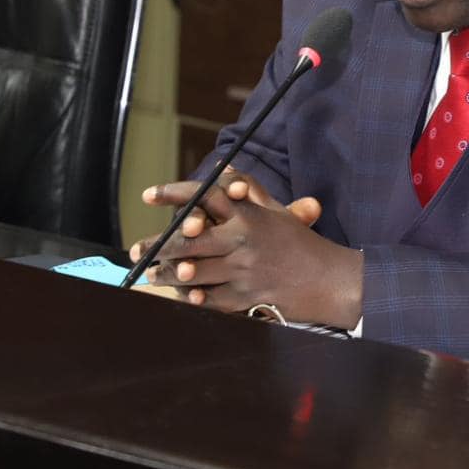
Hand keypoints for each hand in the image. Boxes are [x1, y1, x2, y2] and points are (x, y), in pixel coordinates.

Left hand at [131, 180, 360, 327]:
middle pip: (187, 240)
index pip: (203, 196)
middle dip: (157, 245)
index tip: (148, 195)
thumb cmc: (302, 244)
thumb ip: (249, 192)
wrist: (331, 280)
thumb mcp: (277, 213)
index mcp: (248, 215)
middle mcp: (242, 240)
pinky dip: (193, 297)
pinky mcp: (246, 297)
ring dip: (167, 274)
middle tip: (137, 250)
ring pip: (193, 272)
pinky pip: (210, 298)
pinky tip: (180, 295)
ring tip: (150, 274)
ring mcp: (243, 271)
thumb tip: (223, 170)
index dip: (172, 193)